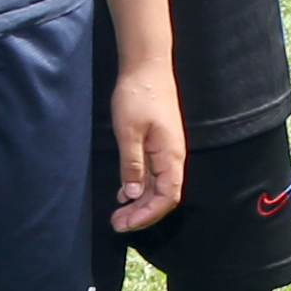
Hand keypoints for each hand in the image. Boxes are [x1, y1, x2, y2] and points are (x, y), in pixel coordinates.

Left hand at [107, 65, 187, 232]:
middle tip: (117, 224)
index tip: (125, 223)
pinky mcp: (159, 144)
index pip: (167, 197)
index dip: (148, 215)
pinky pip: (154, 174)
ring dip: (141, 203)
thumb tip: (134, 194)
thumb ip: (132, 164)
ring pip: (158, 186)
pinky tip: (125, 193)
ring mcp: (167, 151)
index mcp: (170, 155)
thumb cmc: (138, 95)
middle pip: (164, 196)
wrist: (146, 67)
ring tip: (119, 214)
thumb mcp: (128, 131)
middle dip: (142, 214)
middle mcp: (173, 157)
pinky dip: (140, 187)